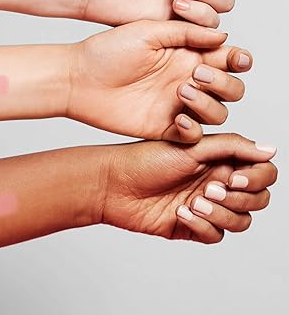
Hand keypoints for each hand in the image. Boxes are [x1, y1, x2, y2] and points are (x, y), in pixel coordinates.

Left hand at [67, 20, 250, 141]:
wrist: (79, 79)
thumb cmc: (108, 51)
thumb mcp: (147, 32)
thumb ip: (185, 33)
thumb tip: (222, 34)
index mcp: (186, 55)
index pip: (227, 59)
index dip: (239, 60)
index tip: (234, 58)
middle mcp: (187, 80)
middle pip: (231, 89)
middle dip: (225, 82)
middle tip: (197, 73)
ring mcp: (177, 105)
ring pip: (218, 113)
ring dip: (209, 104)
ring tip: (182, 91)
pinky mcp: (164, 128)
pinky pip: (193, 135)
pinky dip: (193, 129)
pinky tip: (176, 118)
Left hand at [101, 134, 276, 243]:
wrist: (112, 183)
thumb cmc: (145, 159)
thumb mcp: (190, 146)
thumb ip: (232, 146)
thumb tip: (271, 150)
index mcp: (218, 160)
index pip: (261, 173)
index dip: (256, 179)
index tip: (233, 178)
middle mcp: (215, 182)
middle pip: (256, 200)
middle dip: (239, 199)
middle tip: (209, 189)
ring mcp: (205, 206)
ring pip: (239, 221)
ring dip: (221, 214)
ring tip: (193, 202)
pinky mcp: (191, 227)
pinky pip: (215, 236)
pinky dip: (202, 226)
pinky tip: (179, 212)